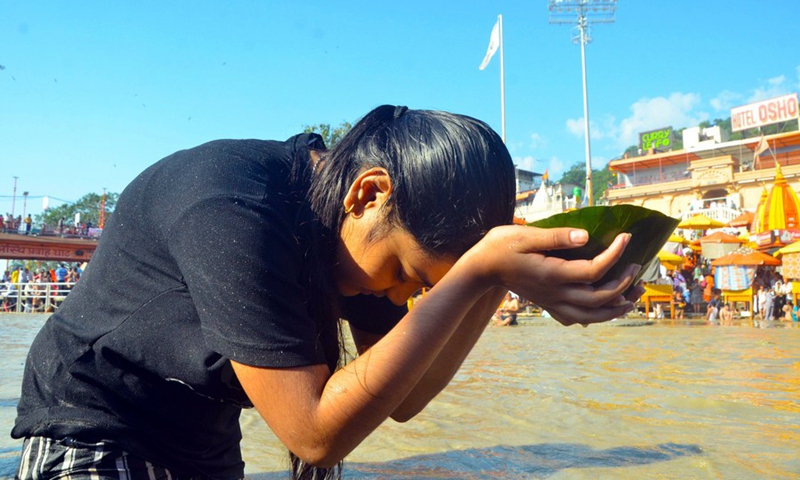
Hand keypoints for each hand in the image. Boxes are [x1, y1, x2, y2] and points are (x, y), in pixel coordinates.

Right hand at [464, 225, 641, 325]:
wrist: (481, 268)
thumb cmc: (501, 246)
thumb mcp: (525, 235)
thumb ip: (556, 237)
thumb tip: (587, 236)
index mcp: (552, 274)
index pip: (594, 269)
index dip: (615, 254)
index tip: (626, 237)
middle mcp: (555, 293)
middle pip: (599, 298)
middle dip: (624, 283)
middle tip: (637, 265)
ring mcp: (552, 302)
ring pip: (591, 316)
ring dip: (615, 308)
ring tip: (633, 296)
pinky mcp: (548, 304)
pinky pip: (577, 319)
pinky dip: (595, 317)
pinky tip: (604, 308)